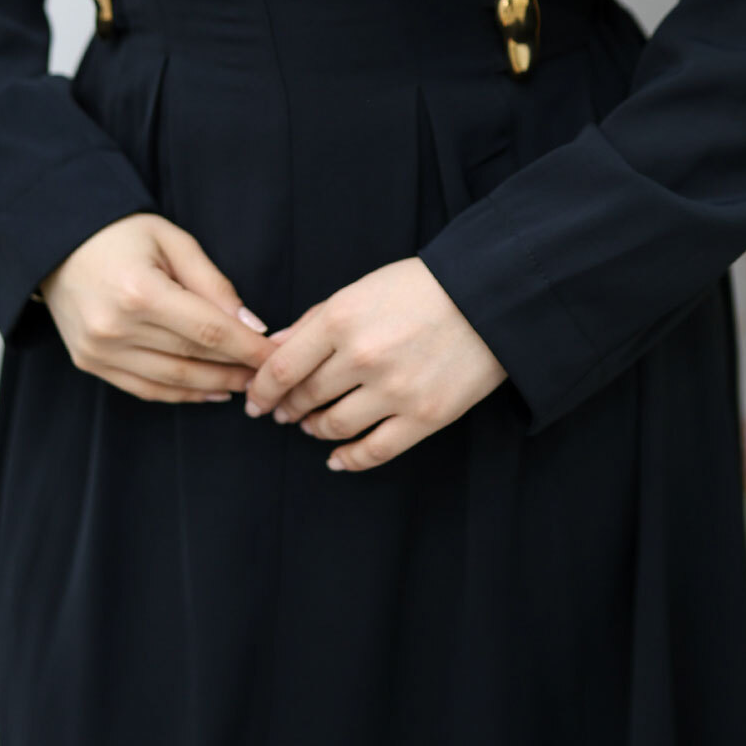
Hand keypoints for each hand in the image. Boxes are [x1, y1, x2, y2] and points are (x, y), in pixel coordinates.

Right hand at [38, 211, 275, 403]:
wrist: (58, 243)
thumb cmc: (121, 234)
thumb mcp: (173, 242)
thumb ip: (213, 284)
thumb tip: (252, 326)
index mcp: (140, 291)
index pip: (208, 330)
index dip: (248, 348)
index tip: (276, 355)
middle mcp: (116, 327)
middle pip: (193, 358)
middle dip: (237, 368)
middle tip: (269, 373)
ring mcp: (99, 350)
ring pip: (172, 381)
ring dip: (214, 386)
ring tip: (246, 384)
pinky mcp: (90, 363)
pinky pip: (146, 388)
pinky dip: (182, 394)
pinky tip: (211, 391)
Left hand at [241, 257, 507, 471]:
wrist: (491, 297)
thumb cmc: (423, 287)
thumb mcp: (362, 288)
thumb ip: (316, 319)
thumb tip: (274, 347)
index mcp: (341, 319)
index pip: (282, 367)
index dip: (261, 390)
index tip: (255, 401)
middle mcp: (362, 357)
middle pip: (306, 396)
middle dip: (288, 407)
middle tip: (283, 412)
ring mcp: (394, 390)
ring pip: (334, 425)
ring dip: (315, 429)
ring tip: (311, 426)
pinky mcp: (424, 416)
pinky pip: (376, 450)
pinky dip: (350, 459)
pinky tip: (336, 459)